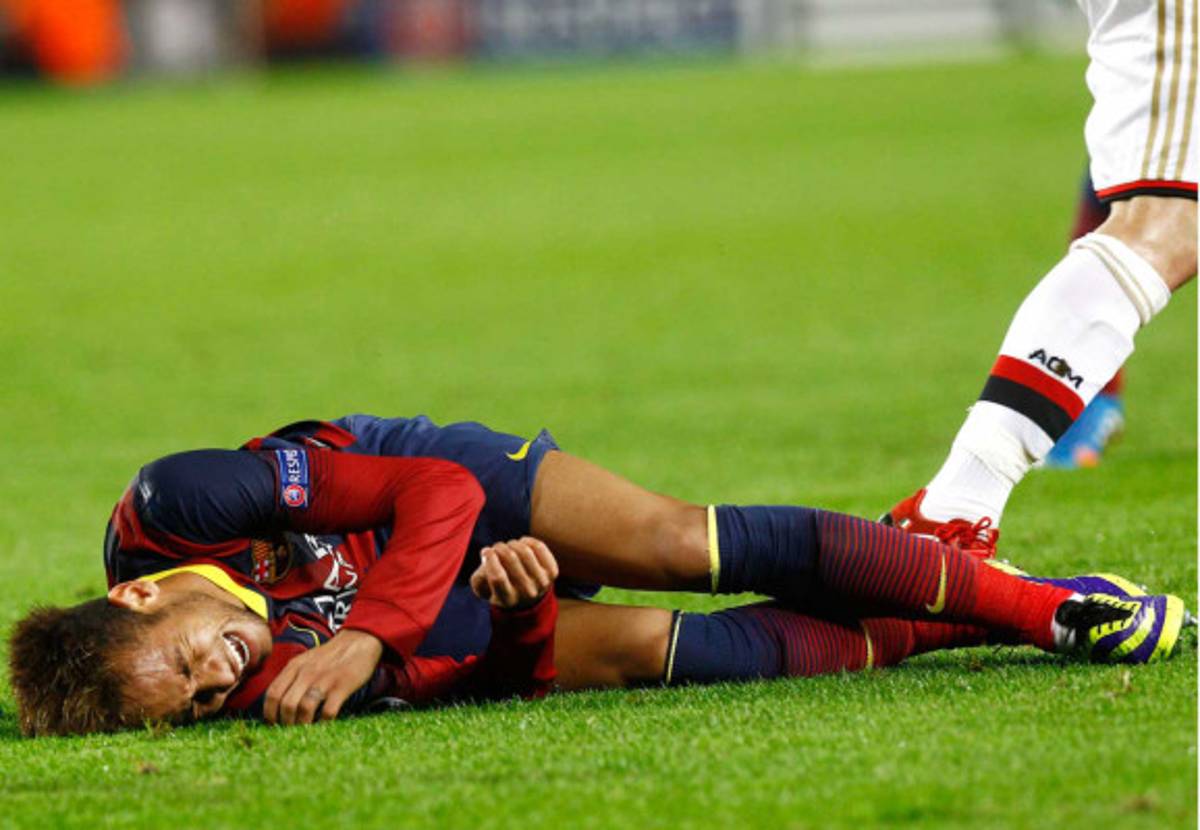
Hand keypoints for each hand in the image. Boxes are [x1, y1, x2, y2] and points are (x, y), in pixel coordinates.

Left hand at [263, 629, 382, 725]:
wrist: (359, 640)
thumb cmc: (331, 655)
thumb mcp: (306, 660)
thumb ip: (292, 677)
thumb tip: (279, 704)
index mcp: (295, 666)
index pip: (273, 694)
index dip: (269, 713)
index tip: (273, 724)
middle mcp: (307, 673)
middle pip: (287, 704)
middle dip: (285, 723)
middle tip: (290, 731)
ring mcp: (325, 680)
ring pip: (305, 709)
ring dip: (303, 725)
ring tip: (305, 731)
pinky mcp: (342, 686)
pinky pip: (328, 711)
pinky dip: (324, 722)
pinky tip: (324, 724)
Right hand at [469, 537, 558, 609]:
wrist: (526, 596)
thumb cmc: (499, 588)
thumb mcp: (483, 587)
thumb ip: (479, 575)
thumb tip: (488, 554)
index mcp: (507, 600)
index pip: (497, 577)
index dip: (490, 559)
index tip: (486, 552)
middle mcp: (527, 593)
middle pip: (510, 559)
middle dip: (499, 548)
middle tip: (496, 547)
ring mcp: (542, 583)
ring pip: (524, 551)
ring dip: (512, 544)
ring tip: (508, 547)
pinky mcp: (552, 572)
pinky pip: (538, 547)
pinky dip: (527, 541)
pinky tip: (521, 545)